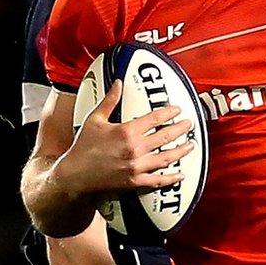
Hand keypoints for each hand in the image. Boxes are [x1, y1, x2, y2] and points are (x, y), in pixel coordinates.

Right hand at [57, 80, 193, 196]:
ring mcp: (136, 166)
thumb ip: (110, 101)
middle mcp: (135, 148)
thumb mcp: (94, 120)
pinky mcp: (135, 182)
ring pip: (167, 157)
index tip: (178, 110)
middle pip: (166, 136)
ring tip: (191, 144)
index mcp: (126, 131)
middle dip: (181, 129)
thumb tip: (118, 82)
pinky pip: (158, 180)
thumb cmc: (83, 147)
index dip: (170, 112)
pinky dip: (171, 178)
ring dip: (182, 150)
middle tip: (189, 124)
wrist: (73, 176)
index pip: (155, 118)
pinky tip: (181, 175)